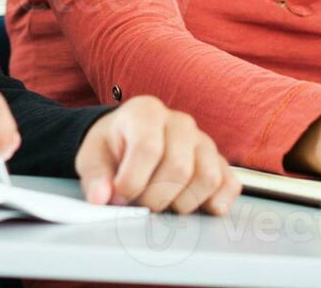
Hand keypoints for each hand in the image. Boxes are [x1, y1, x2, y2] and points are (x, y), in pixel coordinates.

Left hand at [75, 96, 240, 214]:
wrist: (128, 142)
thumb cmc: (112, 149)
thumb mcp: (92, 157)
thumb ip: (95, 177)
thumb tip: (101, 198)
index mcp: (146, 112)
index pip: (148, 148)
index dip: (133, 181)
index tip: (120, 198)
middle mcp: (180, 122)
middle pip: (179, 167)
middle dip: (156, 198)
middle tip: (140, 205)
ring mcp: (203, 141)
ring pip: (208, 178)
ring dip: (183, 203)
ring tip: (163, 204)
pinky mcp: (218, 161)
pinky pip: (229, 184)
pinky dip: (217, 201)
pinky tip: (198, 208)